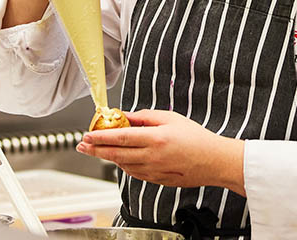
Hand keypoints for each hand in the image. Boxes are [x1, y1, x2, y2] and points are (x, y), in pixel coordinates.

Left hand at [76, 109, 245, 195]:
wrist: (213, 161)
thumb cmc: (196, 138)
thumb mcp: (171, 118)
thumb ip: (145, 117)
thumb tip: (126, 116)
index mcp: (156, 138)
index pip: (121, 138)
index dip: (101, 137)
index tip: (88, 135)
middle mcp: (152, 156)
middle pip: (116, 154)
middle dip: (96, 150)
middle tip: (82, 145)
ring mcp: (154, 170)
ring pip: (123, 165)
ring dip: (108, 158)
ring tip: (97, 150)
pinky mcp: (157, 179)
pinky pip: (134, 173)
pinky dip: (123, 165)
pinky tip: (118, 159)